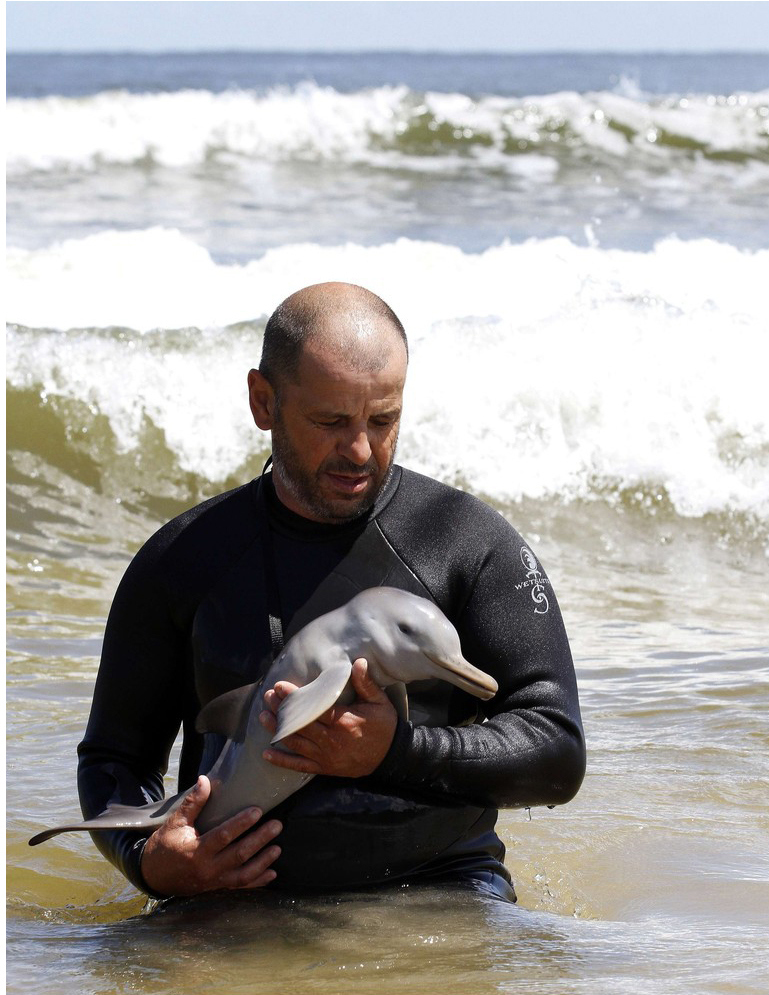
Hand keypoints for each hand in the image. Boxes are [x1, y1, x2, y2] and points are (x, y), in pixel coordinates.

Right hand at [140, 775, 281, 896]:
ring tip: (278, 848)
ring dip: (263, 861)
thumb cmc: (165, 845)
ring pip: (243, 874)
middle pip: (239, 854)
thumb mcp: (176, 822)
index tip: (258, 811)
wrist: (154, 875)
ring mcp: (214, 881)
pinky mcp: (216, 887)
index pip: (224, 836)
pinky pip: (240, 886)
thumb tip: (204, 780)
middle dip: (260, 840)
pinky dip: (257, 881)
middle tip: (277, 826)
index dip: (242, 823)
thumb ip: (193, 803)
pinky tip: (272, 873)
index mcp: (197, 850)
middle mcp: (208, 869)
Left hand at [260, 658, 396, 777]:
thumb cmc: (384, 726)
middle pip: (299, 724)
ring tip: (263, 717)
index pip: (313, 708)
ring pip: (295, 743)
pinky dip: (282, 761)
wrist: (391, 757)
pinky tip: (267, 754)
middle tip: (268, 697)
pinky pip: (299, 766)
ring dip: (277, 730)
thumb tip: (359, 662)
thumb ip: (366, 683)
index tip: (279, 686)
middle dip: (281, 710)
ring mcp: (326, 756)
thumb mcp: (379, 702)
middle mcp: (331, 740)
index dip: (294, 697)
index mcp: (343, 722)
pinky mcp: (324, 768)